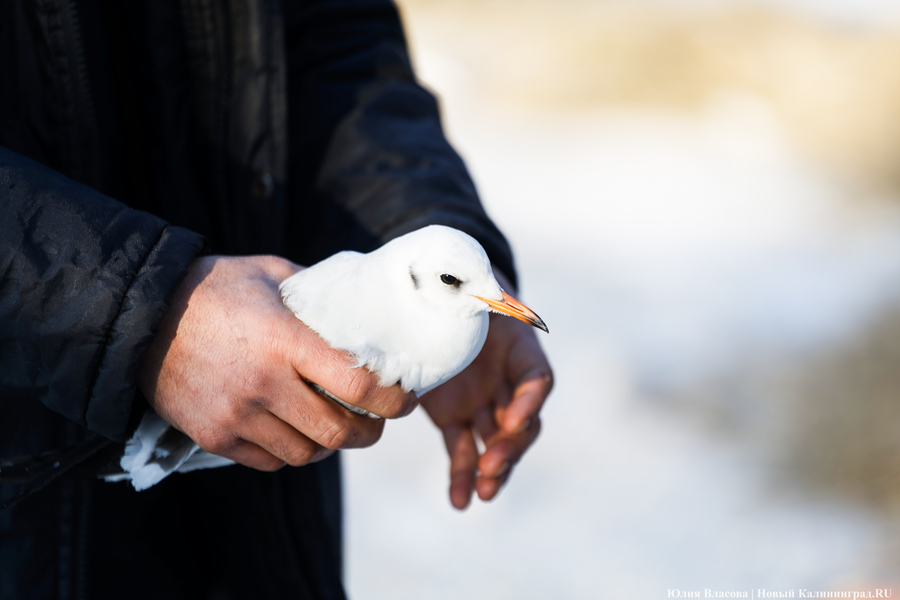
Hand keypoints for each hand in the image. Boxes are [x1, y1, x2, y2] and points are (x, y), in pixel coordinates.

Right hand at [138, 255, 416, 470]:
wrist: (140, 315)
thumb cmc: (212, 287)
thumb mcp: (271, 272)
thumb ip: (318, 292)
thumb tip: (362, 305)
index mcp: (285, 341)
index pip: (359, 386)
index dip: (394, 400)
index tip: (406, 399)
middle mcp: (263, 384)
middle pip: (338, 432)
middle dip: (370, 433)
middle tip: (378, 421)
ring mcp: (236, 415)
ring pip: (305, 454)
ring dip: (330, 445)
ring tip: (336, 427)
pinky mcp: (212, 436)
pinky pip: (268, 462)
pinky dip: (290, 453)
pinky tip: (295, 432)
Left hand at [421, 276, 552, 508]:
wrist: (436, 299)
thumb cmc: (459, 291)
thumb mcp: (471, 291)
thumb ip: (479, 297)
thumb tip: (484, 296)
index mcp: (518, 350)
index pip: (536, 380)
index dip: (529, 402)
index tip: (514, 419)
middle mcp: (506, 382)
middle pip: (522, 422)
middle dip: (511, 446)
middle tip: (493, 465)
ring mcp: (482, 403)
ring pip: (495, 444)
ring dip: (492, 470)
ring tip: (483, 493)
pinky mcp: (454, 418)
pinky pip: (462, 451)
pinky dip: (460, 476)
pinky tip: (460, 502)